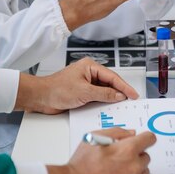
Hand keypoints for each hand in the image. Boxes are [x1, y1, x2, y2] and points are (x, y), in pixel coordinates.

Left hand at [15, 58, 138, 113]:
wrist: (40, 98)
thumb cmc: (57, 90)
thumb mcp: (84, 92)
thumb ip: (104, 94)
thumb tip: (118, 95)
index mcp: (90, 66)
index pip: (112, 77)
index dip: (124, 86)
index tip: (133, 94)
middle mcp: (89, 73)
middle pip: (110, 83)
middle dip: (120, 91)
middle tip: (132, 100)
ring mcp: (86, 83)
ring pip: (104, 90)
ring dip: (112, 97)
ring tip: (123, 105)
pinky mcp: (82, 92)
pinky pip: (97, 96)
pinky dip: (103, 101)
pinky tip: (109, 107)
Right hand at [46, 128, 156, 173]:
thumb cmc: (82, 165)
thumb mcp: (96, 137)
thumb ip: (117, 132)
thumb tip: (131, 133)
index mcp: (127, 150)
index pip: (149, 139)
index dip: (144, 138)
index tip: (143, 139)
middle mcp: (134, 167)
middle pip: (146, 155)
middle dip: (135, 154)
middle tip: (119, 156)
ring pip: (143, 170)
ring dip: (135, 167)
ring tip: (117, 168)